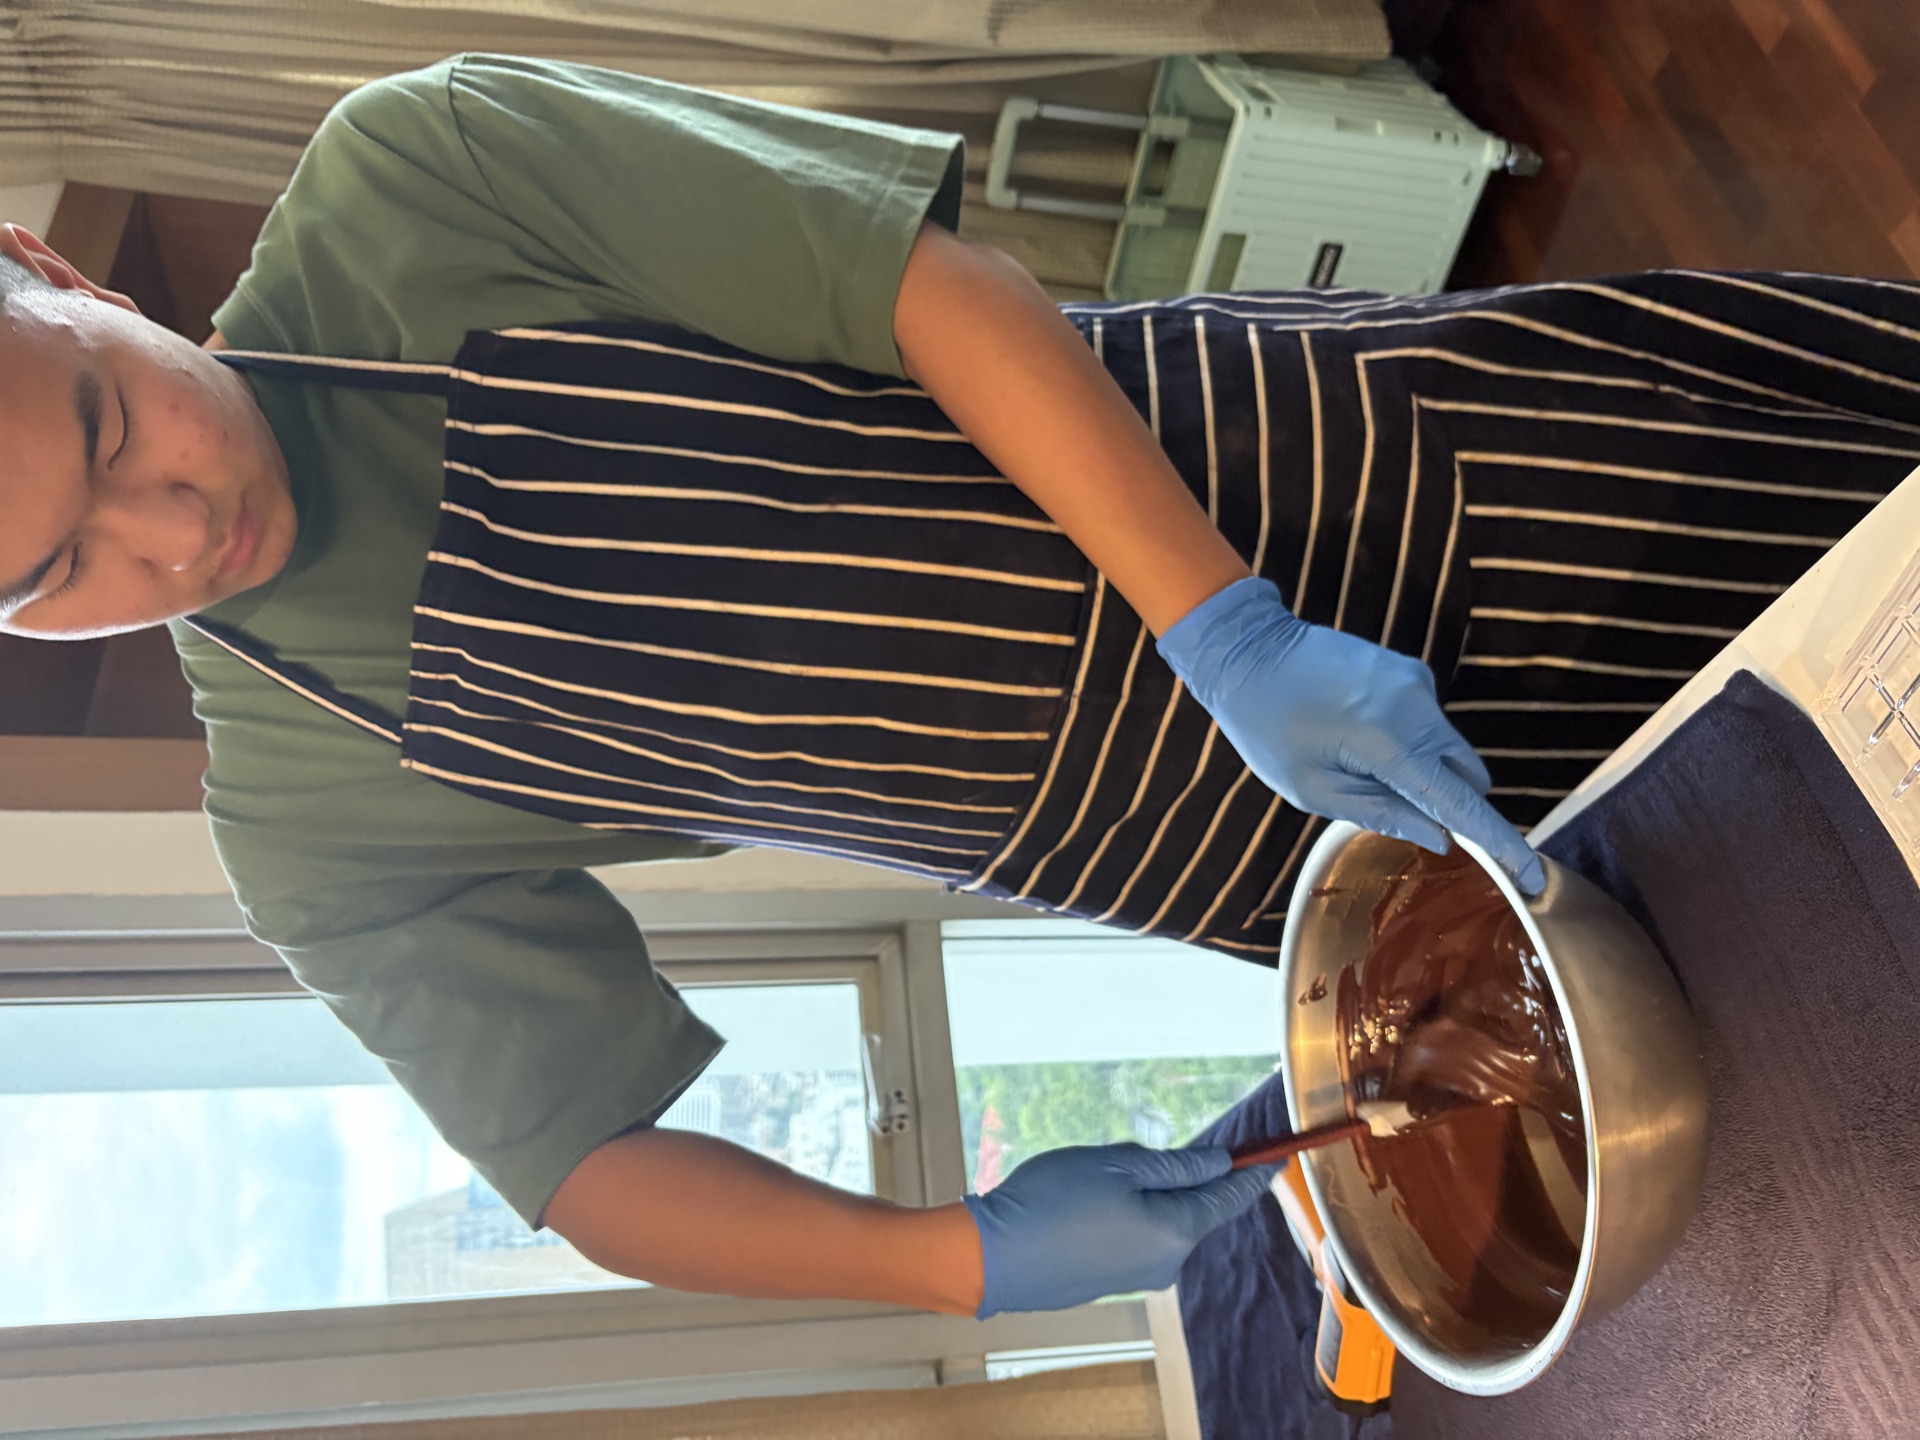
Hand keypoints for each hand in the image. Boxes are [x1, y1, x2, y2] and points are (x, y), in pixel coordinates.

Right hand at [963, 1143, 1274, 1316]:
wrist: (993, 1256)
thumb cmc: (1052, 1201)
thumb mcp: (1116, 1165)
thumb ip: (1174, 1166)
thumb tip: (1217, 1164)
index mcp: (1175, 1231)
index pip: (1229, 1198)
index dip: (1253, 1174)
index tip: (1273, 1158)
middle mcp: (1166, 1263)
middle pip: (1192, 1210)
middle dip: (1179, 1176)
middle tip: (1142, 1150)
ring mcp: (1137, 1278)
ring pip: (1159, 1223)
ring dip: (1145, 1195)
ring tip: (1095, 1175)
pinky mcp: (1109, 1282)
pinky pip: (1133, 1240)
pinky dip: (1125, 1216)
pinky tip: (1086, 1203)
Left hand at [1157, 578, 1545, 894]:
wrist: (1247, 648)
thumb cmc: (1266, 727)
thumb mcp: (1312, 788)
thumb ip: (1381, 813)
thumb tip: (1441, 838)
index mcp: (1391, 741)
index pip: (1461, 804)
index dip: (1500, 845)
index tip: (1532, 879)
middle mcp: (1416, 705)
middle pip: (1467, 774)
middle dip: (1451, 803)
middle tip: (1397, 811)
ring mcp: (1415, 680)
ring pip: (1448, 747)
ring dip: (1423, 770)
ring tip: (1353, 760)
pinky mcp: (1408, 669)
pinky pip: (1427, 721)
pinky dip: (1409, 741)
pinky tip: (1354, 733)